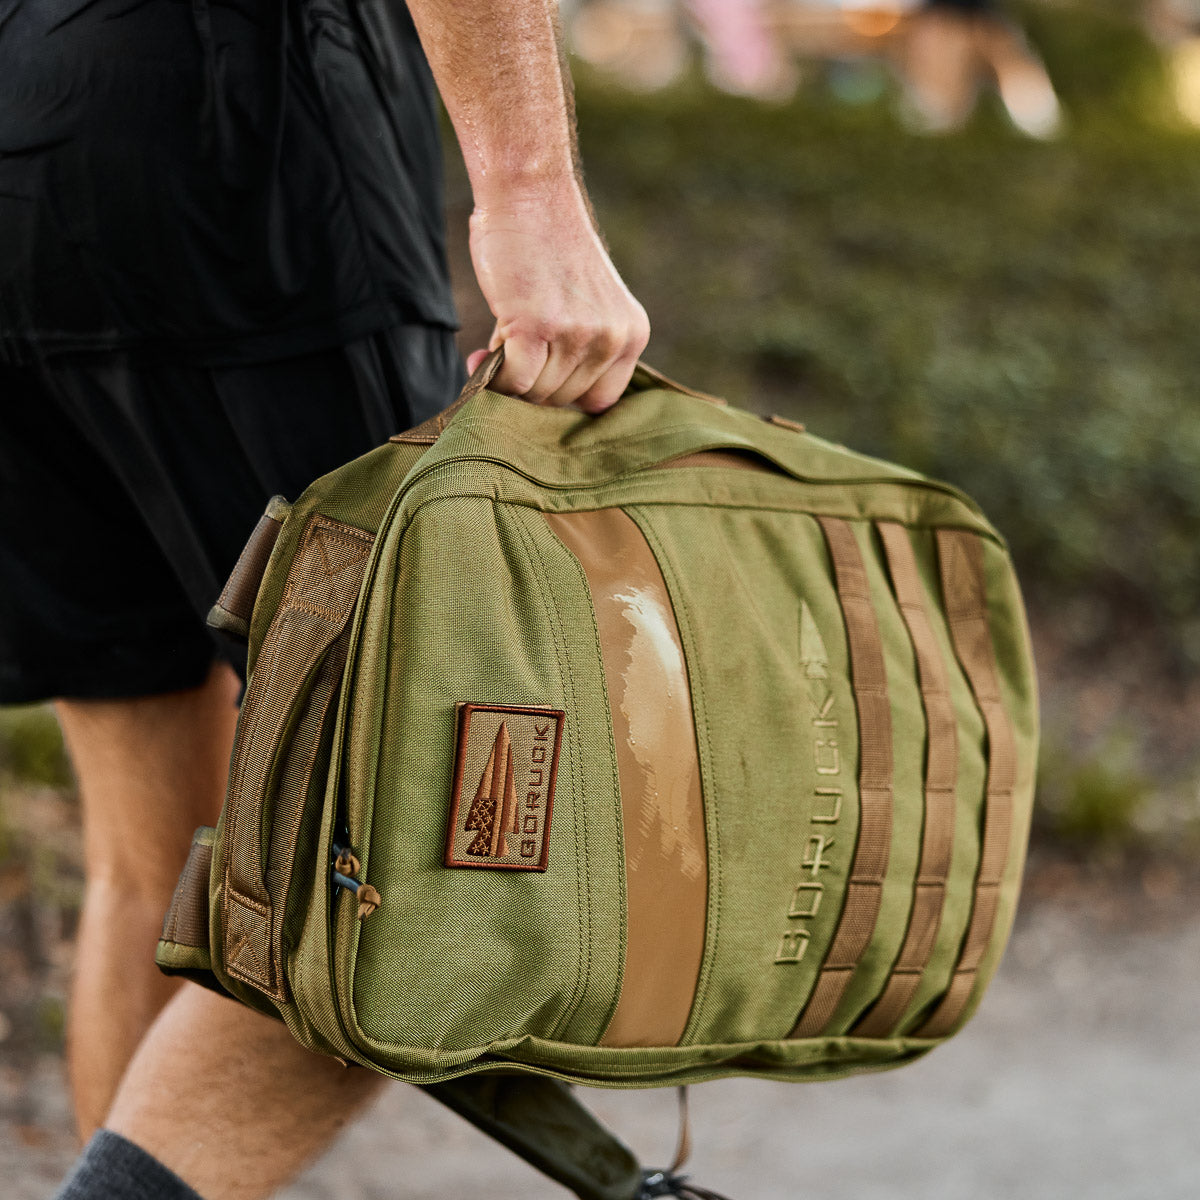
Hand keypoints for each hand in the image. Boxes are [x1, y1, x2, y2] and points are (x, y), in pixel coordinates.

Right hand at [464, 181, 649, 413]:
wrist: (528, 194)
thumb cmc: (546, 247)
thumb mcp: (584, 305)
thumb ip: (571, 352)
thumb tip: (521, 398)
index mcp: (632, 334)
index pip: (600, 400)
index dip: (564, 396)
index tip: (540, 379)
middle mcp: (612, 338)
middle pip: (562, 400)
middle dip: (531, 384)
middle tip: (509, 352)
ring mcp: (576, 333)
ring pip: (535, 394)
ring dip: (508, 377)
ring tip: (500, 340)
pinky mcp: (537, 326)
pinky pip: (513, 382)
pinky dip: (492, 376)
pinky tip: (481, 353)